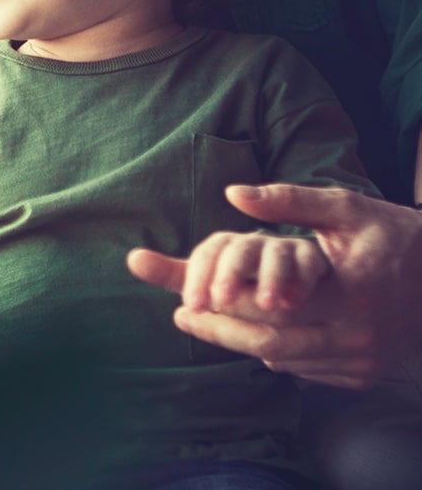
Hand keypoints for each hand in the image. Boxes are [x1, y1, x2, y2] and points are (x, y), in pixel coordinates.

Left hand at [127, 184, 421, 387]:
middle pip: (272, 343)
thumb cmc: (387, 232)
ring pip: (286, 359)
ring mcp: (362, 362)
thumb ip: (286, 200)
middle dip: (221, 332)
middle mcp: (358, 337)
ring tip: (205, 322)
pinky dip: (274, 350)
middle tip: (182, 317)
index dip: (223, 305)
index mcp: (351, 294)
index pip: (273, 308)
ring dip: (242, 342)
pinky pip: (305, 368)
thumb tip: (232, 193)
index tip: (182, 299)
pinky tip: (250, 330)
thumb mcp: (342, 206)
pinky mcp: (362, 375)